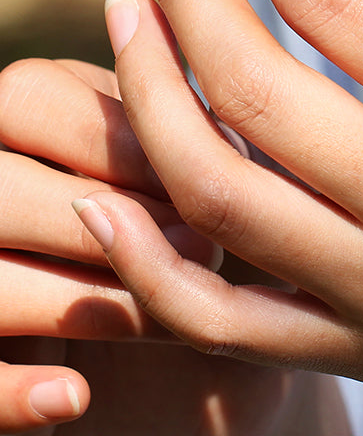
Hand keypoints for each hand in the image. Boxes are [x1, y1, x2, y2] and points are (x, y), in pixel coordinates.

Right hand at [0, 58, 348, 435]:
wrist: (189, 372)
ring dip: (77, 302)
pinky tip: (74, 396)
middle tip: (199, 253)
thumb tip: (212, 119)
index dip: (115, 142)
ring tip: (159, 321)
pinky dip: (7, 394)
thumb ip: (195, 140)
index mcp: (28, 128)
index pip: (30, 95)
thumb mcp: (200, 191)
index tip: (198, 183)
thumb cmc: (205, 260)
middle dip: (100, 223)